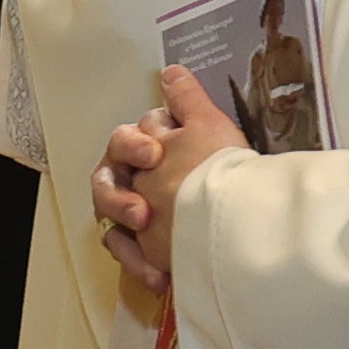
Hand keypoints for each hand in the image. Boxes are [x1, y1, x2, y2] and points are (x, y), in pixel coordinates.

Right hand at [92, 66, 249, 293]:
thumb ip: (187, 99)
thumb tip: (171, 71)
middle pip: (107, 177)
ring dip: (122, 221)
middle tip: (143, 207)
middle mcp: (135, 178)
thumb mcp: (211, 130)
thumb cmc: (223, 173)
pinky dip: (137, 262)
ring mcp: (133, 212)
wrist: (242, 227)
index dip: (134, 145)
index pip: (126, 142)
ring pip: (106, 212)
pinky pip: (122, 251)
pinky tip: (160, 277)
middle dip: (119, 192)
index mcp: (149, 150)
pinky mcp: (137, 245)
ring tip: (146, 232)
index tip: (154, 154)